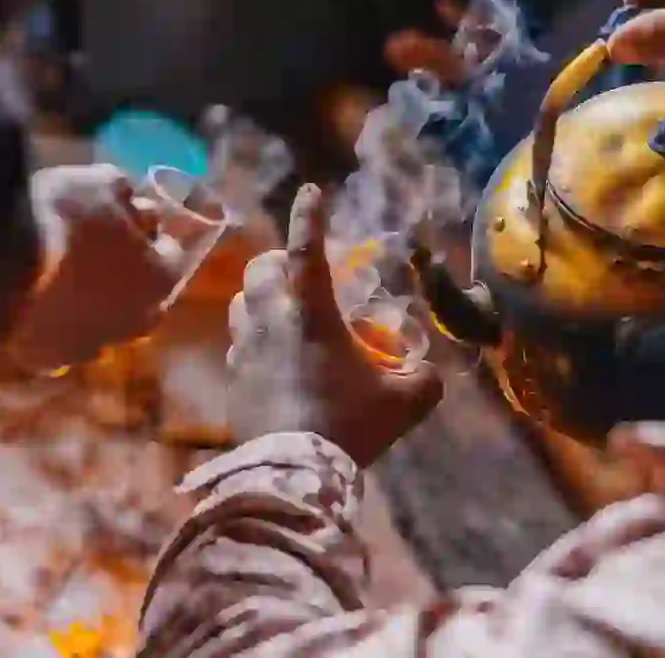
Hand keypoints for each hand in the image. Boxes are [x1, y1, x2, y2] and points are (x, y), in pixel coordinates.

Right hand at [6, 164, 177, 371]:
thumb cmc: (61, 219)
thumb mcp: (97, 182)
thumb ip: (120, 189)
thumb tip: (125, 194)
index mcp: (160, 279)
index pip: (170, 253)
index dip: (148, 231)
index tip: (129, 216)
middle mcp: (134, 322)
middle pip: (140, 297)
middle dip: (127, 275)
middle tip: (99, 249)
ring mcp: (92, 346)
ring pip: (100, 325)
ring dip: (89, 305)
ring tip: (60, 278)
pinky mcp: (50, 360)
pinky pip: (57, 343)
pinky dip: (51, 326)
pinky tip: (33, 305)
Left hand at [226, 185, 442, 466]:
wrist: (291, 473)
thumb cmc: (347, 425)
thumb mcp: (402, 403)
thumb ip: (423, 380)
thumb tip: (431, 375)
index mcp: (310, 313)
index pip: (305, 250)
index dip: (309, 217)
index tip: (312, 191)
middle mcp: (270, 320)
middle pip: (260, 268)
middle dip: (279, 260)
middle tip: (300, 272)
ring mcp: (245, 349)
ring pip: (242, 301)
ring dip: (261, 296)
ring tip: (283, 311)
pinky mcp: (233, 378)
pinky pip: (239, 342)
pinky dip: (255, 337)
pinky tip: (273, 358)